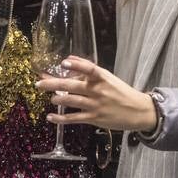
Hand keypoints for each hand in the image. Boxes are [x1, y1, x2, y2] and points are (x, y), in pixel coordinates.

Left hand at [38, 56, 156, 130]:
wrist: (138, 111)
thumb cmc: (122, 92)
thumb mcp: (108, 77)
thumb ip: (89, 69)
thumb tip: (70, 59)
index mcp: (102, 77)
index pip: (89, 68)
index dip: (76, 65)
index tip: (63, 63)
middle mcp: (98, 90)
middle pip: (72, 86)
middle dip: (53, 84)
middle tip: (39, 84)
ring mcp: (95, 105)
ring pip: (71, 101)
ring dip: (57, 100)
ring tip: (51, 99)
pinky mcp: (94, 118)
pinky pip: (74, 118)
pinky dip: (61, 118)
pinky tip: (51, 117)